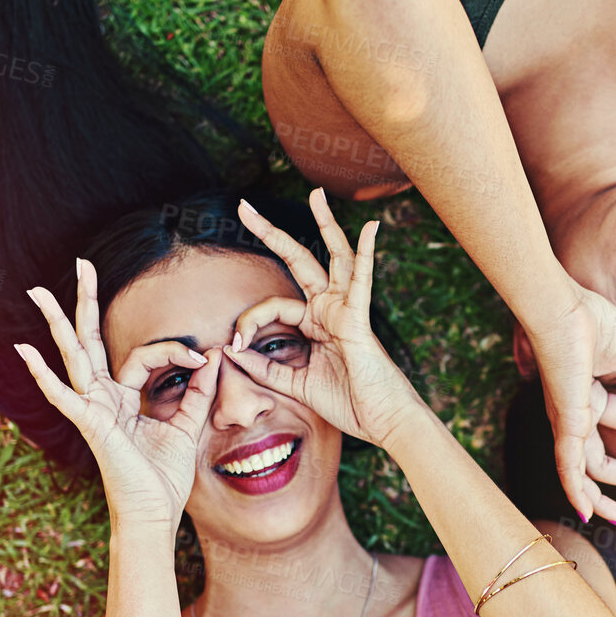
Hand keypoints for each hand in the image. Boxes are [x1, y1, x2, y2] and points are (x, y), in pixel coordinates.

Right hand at [16, 262, 220, 528]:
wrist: (155, 514)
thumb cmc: (164, 478)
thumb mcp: (186, 427)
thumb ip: (198, 393)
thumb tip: (213, 357)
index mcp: (124, 399)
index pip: (143, 356)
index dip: (175, 351)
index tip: (204, 355)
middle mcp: (103, 399)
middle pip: (91, 342)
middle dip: (86, 303)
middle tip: (82, 264)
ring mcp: (93, 410)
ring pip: (74, 358)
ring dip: (57, 324)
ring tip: (37, 291)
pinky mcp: (91, 426)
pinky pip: (65, 397)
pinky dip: (44, 375)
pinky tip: (24, 351)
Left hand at [224, 190, 416, 445]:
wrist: (383, 422)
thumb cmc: (349, 403)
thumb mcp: (295, 385)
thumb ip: (265, 368)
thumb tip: (232, 351)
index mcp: (316, 324)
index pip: (273, 306)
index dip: (248, 321)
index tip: (233, 345)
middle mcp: (330, 310)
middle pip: (299, 261)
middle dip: (271, 233)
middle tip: (245, 206)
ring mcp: (346, 310)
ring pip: (333, 257)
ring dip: (325, 224)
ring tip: (316, 194)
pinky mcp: (360, 320)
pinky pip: (362, 282)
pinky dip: (365, 254)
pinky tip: (370, 228)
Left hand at [526, 283, 615, 524]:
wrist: (564, 310)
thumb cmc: (590, 319)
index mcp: (590, 397)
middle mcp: (576, 415)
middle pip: (598, 460)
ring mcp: (567, 421)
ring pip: (584, 472)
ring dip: (601, 498)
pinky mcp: (565, 423)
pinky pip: (567, 465)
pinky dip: (575, 489)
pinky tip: (585, 511)